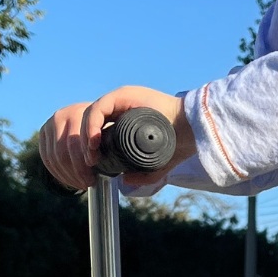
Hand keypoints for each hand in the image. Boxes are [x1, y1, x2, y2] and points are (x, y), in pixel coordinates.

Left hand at [38, 86, 196, 191]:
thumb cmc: (178, 144)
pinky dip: (92, 125)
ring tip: (91, 155)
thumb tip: (124, 181)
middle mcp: (120, 107)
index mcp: (125, 119)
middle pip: (91, 123)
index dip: (90, 147)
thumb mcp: (156, 164)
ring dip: (86, 137)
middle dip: (84, 144)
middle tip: (89, 163)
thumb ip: (142, 174)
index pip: (98, 130)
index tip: (92, 165)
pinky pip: (99, 108)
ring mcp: (121, 99)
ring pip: (91, 115)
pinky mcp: (123, 95)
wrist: (193, 130)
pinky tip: (95, 141)